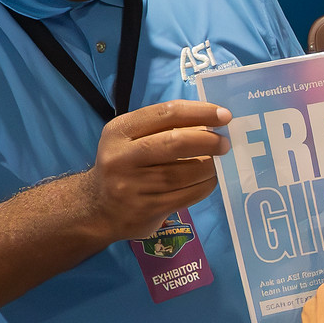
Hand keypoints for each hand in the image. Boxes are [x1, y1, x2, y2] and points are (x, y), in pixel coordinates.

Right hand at [83, 100, 232, 240]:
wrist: (98, 209)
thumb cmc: (124, 166)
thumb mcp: (131, 139)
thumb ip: (163, 128)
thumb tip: (211, 122)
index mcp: (119, 131)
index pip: (166, 113)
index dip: (199, 112)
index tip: (224, 115)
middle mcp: (122, 157)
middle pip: (175, 143)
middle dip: (207, 141)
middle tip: (224, 143)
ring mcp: (133, 186)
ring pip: (184, 173)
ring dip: (209, 167)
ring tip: (218, 163)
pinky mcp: (146, 210)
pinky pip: (186, 195)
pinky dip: (205, 186)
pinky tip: (209, 180)